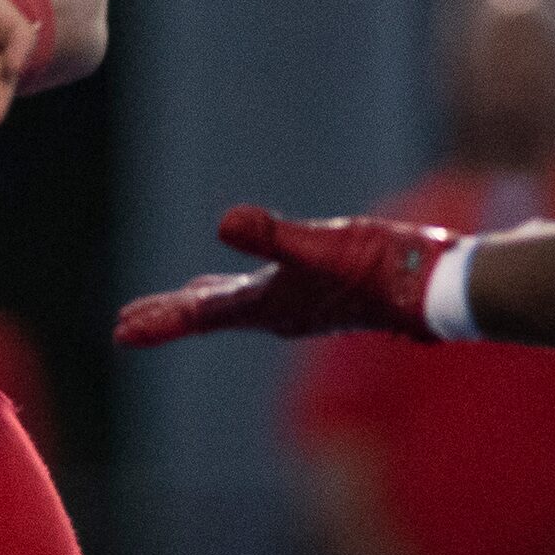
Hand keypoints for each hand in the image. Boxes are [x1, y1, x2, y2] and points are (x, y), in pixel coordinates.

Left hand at [112, 206, 464, 346]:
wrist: (435, 286)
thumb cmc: (383, 267)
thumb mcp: (324, 243)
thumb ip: (274, 236)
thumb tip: (225, 224)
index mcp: (270, 306)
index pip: (201, 314)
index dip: (160, 318)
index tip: (119, 330)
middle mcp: (278, 312)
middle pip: (208, 314)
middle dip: (167, 316)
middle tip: (124, 327)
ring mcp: (298, 304)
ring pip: (231, 306)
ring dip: (196, 305)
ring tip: (169, 305)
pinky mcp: (318, 290)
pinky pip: (260, 294)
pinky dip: (235, 290)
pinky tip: (237, 283)